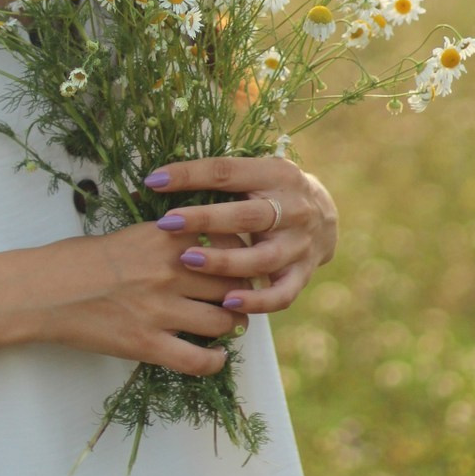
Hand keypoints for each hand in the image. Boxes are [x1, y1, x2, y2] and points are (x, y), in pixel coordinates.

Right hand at [33, 219, 251, 375]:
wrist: (44, 290)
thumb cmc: (79, 259)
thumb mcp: (129, 235)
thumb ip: (167, 241)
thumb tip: (201, 248)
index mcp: (165, 237)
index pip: (228, 241)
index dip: (243, 253)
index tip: (243, 261)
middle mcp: (170, 270)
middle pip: (233, 282)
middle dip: (243, 292)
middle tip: (240, 298)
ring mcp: (160, 309)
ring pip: (223, 321)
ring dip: (232, 326)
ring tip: (229, 326)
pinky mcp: (147, 344)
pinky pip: (198, 360)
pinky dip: (214, 362)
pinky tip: (215, 359)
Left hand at [146, 154, 337, 317]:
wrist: (324, 216)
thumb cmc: (269, 192)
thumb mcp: (252, 174)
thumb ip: (212, 179)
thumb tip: (150, 184)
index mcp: (275, 174)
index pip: (228, 172)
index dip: (189, 175)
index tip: (154, 181)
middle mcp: (293, 208)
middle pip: (246, 216)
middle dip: (204, 219)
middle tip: (167, 223)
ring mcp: (299, 244)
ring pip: (262, 258)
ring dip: (224, 262)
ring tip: (187, 261)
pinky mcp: (303, 273)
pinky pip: (281, 294)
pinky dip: (256, 301)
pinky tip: (228, 303)